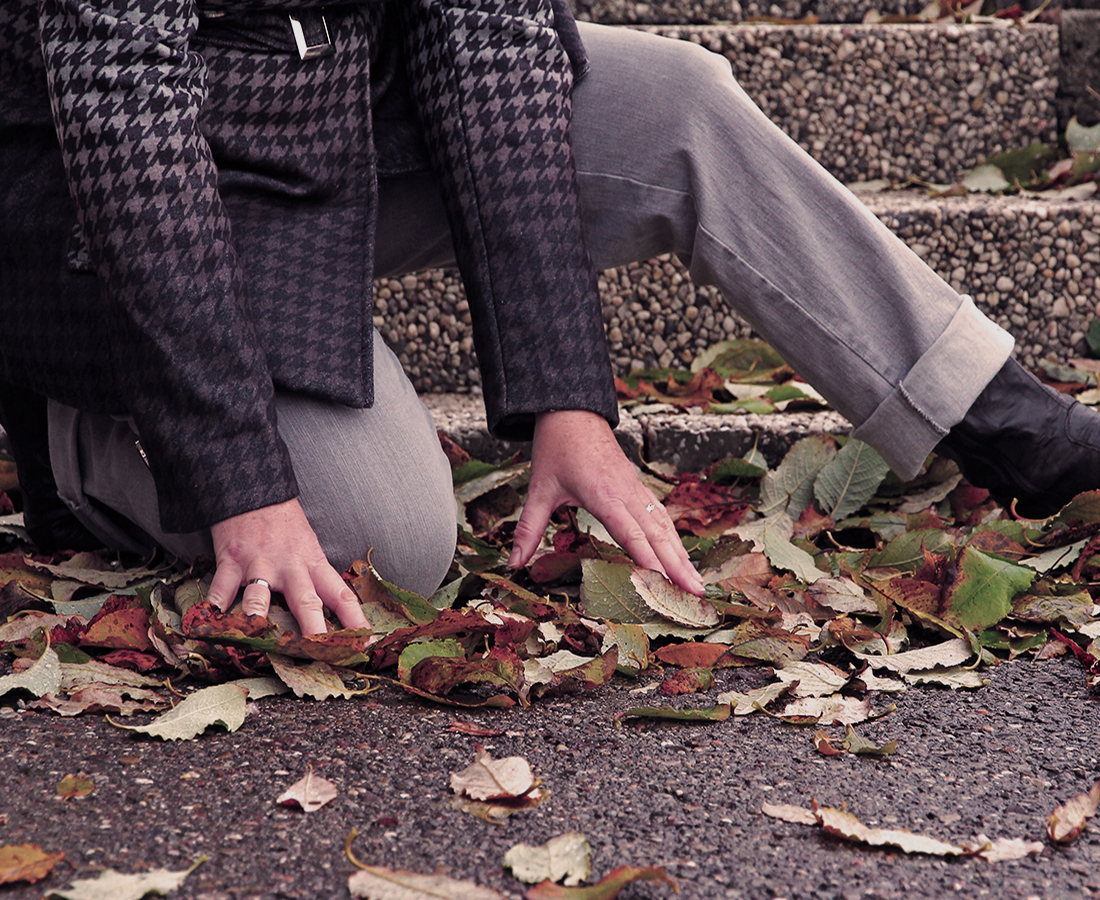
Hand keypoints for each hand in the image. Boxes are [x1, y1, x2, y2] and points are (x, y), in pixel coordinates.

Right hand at [205, 498, 368, 635]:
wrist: (255, 489)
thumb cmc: (284, 522)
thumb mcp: (308, 545)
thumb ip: (314, 575)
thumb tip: (327, 610)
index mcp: (314, 564)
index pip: (341, 595)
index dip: (355, 620)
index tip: (366, 643)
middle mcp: (290, 568)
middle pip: (306, 603)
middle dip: (314, 632)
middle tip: (321, 656)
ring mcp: (259, 564)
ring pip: (259, 599)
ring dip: (258, 621)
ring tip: (258, 641)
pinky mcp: (231, 561)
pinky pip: (220, 589)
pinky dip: (213, 608)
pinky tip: (207, 624)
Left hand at [509, 410, 704, 594]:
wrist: (572, 411)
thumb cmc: (557, 447)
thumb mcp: (539, 489)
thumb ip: (528, 528)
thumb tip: (512, 563)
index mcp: (603, 494)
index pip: (629, 533)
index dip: (647, 559)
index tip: (664, 582)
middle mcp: (626, 493)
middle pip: (657, 534)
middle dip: (677, 565)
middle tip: (695, 593)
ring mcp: (635, 489)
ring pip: (664, 525)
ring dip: (681, 554)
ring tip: (696, 583)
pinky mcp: (637, 486)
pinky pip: (660, 514)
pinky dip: (673, 537)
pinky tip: (681, 554)